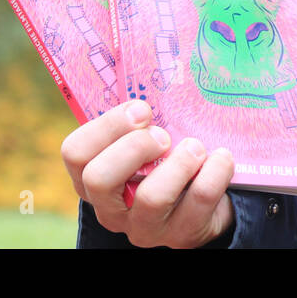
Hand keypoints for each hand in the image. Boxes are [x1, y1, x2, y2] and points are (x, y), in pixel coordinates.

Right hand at [61, 98, 235, 247]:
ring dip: (179, 163)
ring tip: (195, 147)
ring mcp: (145, 227)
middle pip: (99, 178)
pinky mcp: (182, 235)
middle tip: (163, 135)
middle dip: (135, 147)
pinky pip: (198, 202)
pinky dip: (215, 172)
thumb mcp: (145, 142)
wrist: (202, 208)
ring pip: (151, 198)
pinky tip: (221, 158)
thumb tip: (150, 62)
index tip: (142, 111)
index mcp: (92, 178)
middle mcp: (111, 207)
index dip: (107, 126)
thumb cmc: (166, 162)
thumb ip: (138, 119)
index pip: (75, 152)